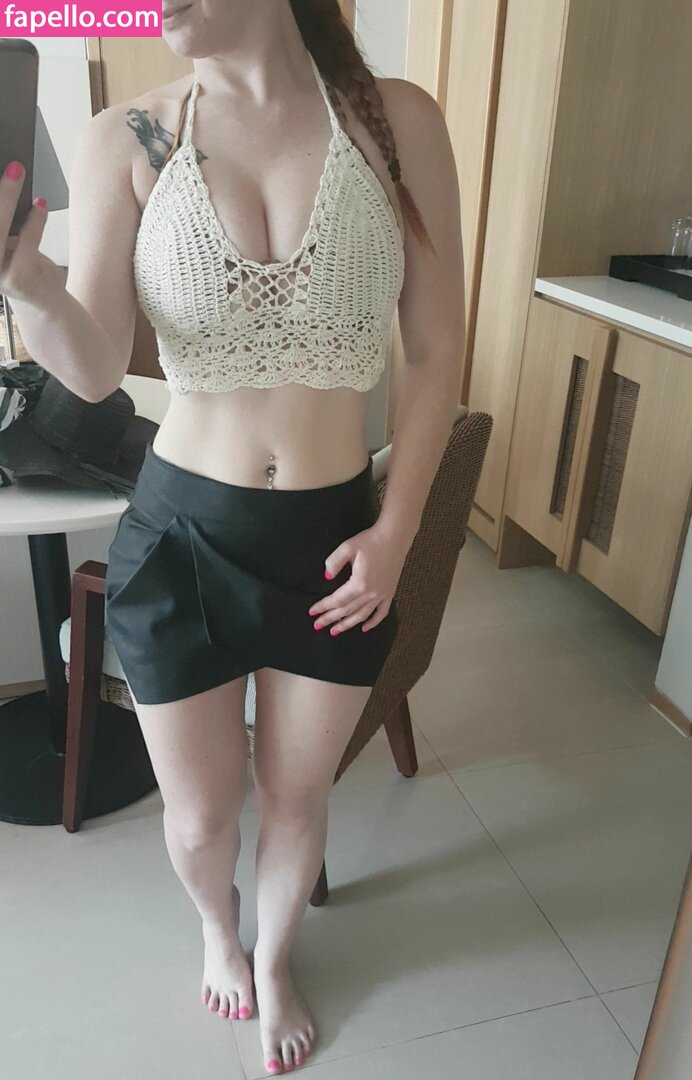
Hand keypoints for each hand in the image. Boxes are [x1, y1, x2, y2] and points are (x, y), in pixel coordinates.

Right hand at [0, 160, 62, 304]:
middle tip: (8, 167)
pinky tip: (40, 204)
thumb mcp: (5, 239)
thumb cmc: (22, 264)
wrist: (44, 303)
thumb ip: (3, 217)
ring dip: (6, 199)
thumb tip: (6, 175)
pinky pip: (27, 244)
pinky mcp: (17, 281)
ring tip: (16, 174)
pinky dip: (34, 221)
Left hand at [307, 521, 409, 634]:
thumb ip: (334, 562)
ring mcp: (382, 595)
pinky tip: (364, 629)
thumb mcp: (348, 547)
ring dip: (347, 625)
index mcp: (359, 583)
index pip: (337, 600)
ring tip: (335, 631)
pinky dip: (373, 623)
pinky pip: (381, 613)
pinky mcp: (390, 592)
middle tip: (317, 625)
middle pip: (347, 611)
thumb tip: (326, 577)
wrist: (395, 536)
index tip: (312, 612)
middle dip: (330, 619)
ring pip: (362, 615)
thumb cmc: (371, 540)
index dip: (323, 607)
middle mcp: (371, 593)